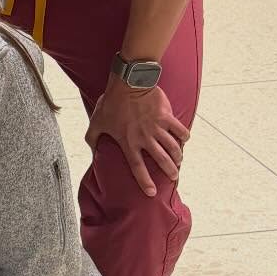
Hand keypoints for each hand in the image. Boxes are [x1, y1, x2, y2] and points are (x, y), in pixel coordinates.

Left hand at [86, 77, 189, 197]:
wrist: (128, 83)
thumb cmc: (110, 103)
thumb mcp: (96, 122)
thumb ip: (93, 138)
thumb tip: (91, 151)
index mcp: (128, 142)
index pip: (137, 167)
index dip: (144, 181)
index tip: (151, 192)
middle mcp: (144, 138)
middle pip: (161, 160)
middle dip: (169, 171)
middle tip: (174, 176)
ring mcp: (156, 127)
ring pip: (173, 147)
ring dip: (177, 156)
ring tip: (179, 160)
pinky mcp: (166, 117)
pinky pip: (179, 130)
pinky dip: (184, 136)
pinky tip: (184, 139)